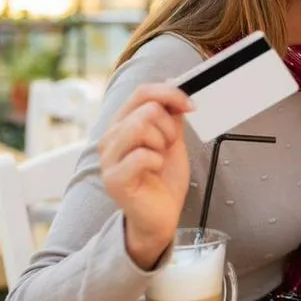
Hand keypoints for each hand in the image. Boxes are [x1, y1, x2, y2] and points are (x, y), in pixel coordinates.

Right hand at [98, 83, 194, 269]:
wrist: (161, 216)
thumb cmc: (163, 179)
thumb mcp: (172, 139)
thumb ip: (170, 115)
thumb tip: (174, 85)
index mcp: (122, 125)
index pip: (141, 93)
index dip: (169, 93)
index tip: (190, 105)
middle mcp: (110, 139)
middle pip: (145, 109)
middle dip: (168, 127)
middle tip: (169, 146)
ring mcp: (109, 159)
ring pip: (141, 126)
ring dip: (162, 142)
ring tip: (161, 157)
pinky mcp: (114, 179)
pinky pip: (142, 155)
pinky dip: (157, 161)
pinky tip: (155, 170)